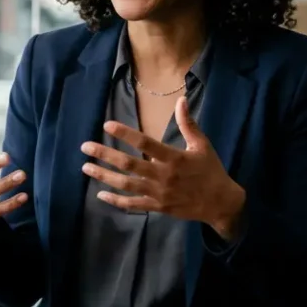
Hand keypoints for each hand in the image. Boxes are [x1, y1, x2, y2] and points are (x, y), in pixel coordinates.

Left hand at [80, 97, 245, 238]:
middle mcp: (163, 175)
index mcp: (174, 158)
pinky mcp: (157, 206)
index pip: (145, 143)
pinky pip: (133, 204)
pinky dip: (116, 201)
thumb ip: (188, 123)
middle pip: (128, 164)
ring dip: (104, 176)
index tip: (107, 125)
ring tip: (86, 168)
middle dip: (105, 155)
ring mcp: (158, 193)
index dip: (125, 134)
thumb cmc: (211, 170)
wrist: (221, 203)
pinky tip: (100, 195)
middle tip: (85, 147)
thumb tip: (180, 100)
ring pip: (126, 184)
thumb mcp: (202, 145)